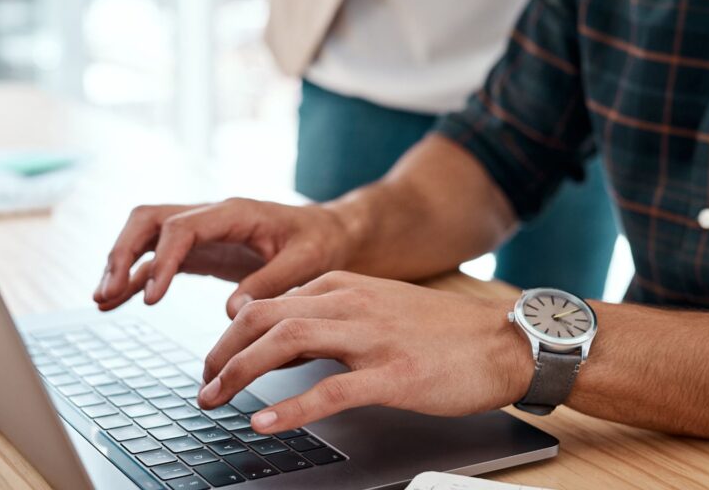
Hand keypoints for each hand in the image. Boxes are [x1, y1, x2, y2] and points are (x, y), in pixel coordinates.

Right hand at [93, 199, 353, 316]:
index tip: (152, 298)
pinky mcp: (200, 251)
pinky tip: (115, 301)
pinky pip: (157, 258)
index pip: (183, 228)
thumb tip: (234, 311)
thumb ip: (272, 282)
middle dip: (123, 251)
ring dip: (121, 263)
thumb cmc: (320, 242)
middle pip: (149, 219)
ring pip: (145, 236)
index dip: (162, 260)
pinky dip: (135, 277)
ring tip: (102, 300)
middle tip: (109, 290)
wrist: (329, 233)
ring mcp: (201, 232)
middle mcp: (210, 215)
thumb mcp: (307, 261)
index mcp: (234, 212)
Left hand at [196, 271, 532, 432]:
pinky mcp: (394, 375)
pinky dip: (290, 407)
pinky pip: (330, 390)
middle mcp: (352, 304)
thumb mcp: (380, 306)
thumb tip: (284, 339)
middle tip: (203, 382)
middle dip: (223, 350)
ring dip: (240, 371)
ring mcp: (372, 338)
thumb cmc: (444, 331)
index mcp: (346, 286)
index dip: (233, 333)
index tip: (217, 360)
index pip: (269, 301)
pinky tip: (264, 422)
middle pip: (264, 316)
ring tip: (215, 398)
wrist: (505, 341)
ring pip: (286, 342)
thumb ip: (333, 315)